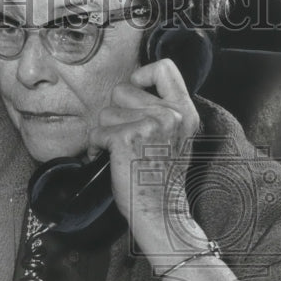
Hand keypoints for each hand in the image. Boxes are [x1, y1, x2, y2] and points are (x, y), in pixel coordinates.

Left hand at [89, 58, 199, 242]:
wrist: (161, 213)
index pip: (164, 67)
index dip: (142, 75)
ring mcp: (148, 125)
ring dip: (105, 133)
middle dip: (115, 113)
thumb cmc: (162, 180)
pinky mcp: (126, 139)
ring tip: (119, 153)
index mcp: (184, 111)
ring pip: (105, 112)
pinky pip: (96, 132)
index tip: (135, 93)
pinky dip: (96, 148)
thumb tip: (134, 89)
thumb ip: (163, 112)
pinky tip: (108, 161)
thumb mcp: (177, 138)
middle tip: (125, 138)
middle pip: (121, 90)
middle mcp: (169, 114)